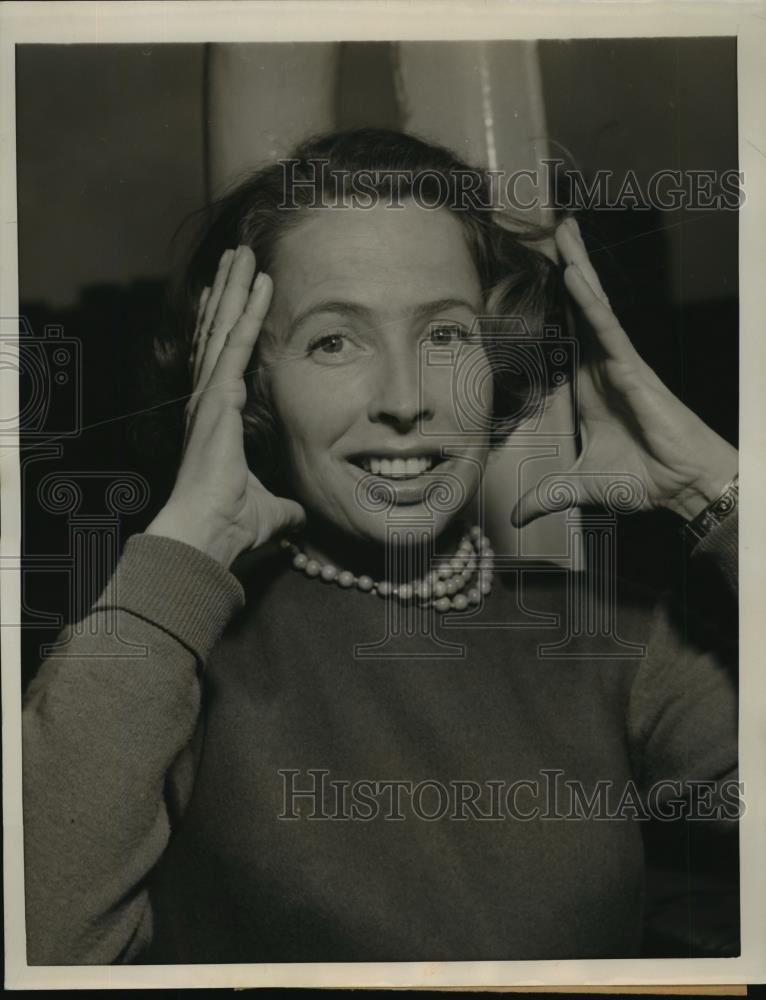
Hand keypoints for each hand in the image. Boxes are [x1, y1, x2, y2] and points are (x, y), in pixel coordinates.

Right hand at [146, 245, 304, 568]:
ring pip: (224, 328)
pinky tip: (259, 283)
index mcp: (214, 419)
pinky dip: (248, 311)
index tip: (232, 296)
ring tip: (242, 254)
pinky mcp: (217, 396)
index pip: (220, 359)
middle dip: (229, 293)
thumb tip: (299, 519)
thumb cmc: (230, 524)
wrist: (208, 532)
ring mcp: (208, 394)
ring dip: (236, 288)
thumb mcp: (268, 508)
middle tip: (237, 258)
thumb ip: (283, 507)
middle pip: (217, 333)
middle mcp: (205, 399)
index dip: (226, 326)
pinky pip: (235, 343)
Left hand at [511, 218, 737, 526]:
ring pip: (592, 307)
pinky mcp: (633, 368)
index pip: (562, 336)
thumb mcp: (580, 487)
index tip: (529, 273)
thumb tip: (515, 516)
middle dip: (563, 267)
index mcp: (587, 385)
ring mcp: (618, 363)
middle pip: (576, 308)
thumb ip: (547, 496)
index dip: (548, 304)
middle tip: (546, 226)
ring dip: (576, 267)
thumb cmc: (641, 480)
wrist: (680, 487)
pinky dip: (590, 302)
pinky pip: (607, 329)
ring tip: (561, 229)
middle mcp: (601, 366)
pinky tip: (573, 276)